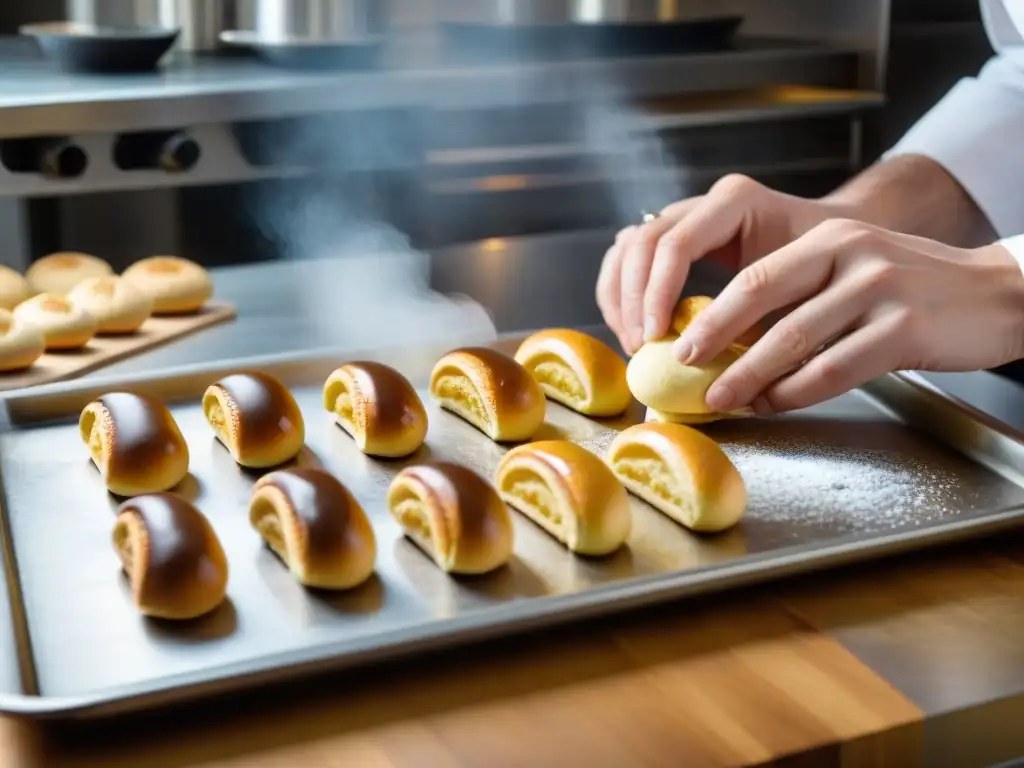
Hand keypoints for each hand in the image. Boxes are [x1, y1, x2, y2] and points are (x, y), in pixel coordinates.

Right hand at [596, 174, 849, 353]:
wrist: (837, 241)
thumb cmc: (826, 266)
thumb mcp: (804, 286)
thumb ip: (760, 314)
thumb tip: (720, 367)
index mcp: (735, 201)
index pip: (675, 243)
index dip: (657, 292)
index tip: (655, 338)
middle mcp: (702, 202)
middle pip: (641, 242)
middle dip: (634, 299)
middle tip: (639, 346)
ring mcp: (683, 216)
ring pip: (626, 247)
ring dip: (620, 297)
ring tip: (632, 343)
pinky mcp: (672, 237)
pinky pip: (627, 258)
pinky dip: (621, 293)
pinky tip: (630, 329)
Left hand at [671, 219, 1023, 414]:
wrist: (998, 295)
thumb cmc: (913, 291)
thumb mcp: (855, 269)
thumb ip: (802, 291)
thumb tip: (730, 338)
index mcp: (831, 236)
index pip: (754, 273)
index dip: (710, 309)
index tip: (677, 337)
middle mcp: (852, 253)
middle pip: (762, 295)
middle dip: (714, 335)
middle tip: (682, 366)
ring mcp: (880, 288)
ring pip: (795, 338)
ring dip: (749, 374)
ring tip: (720, 397)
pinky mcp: (905, 328)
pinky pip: (834, 368)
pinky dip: (796, 391)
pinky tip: (773, 404)